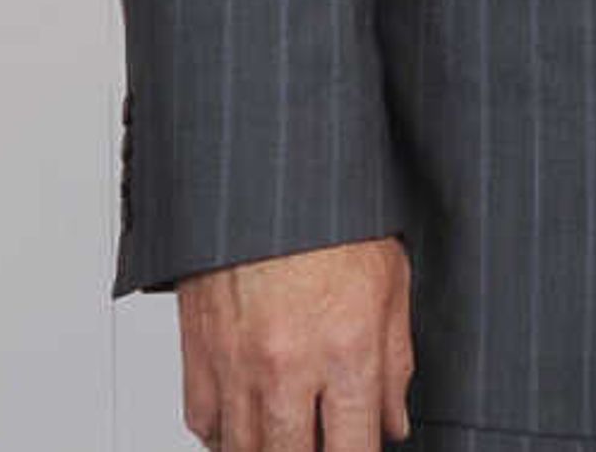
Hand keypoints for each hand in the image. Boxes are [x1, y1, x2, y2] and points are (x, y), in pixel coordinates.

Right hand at [176, 237, 414, 450]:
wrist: (268, 173)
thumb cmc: (333, 217)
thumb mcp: (391, 282)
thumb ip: (396, 363)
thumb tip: (393, 422)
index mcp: (347, 349)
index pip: (354, 451)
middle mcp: (289, 366)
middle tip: (321, 440)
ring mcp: (238, 364)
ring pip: (244, 451)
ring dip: (268, 449)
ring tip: (288, 436)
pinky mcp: (199, 351)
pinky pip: (203, 423)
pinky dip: (223, 434)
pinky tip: (247, 423)